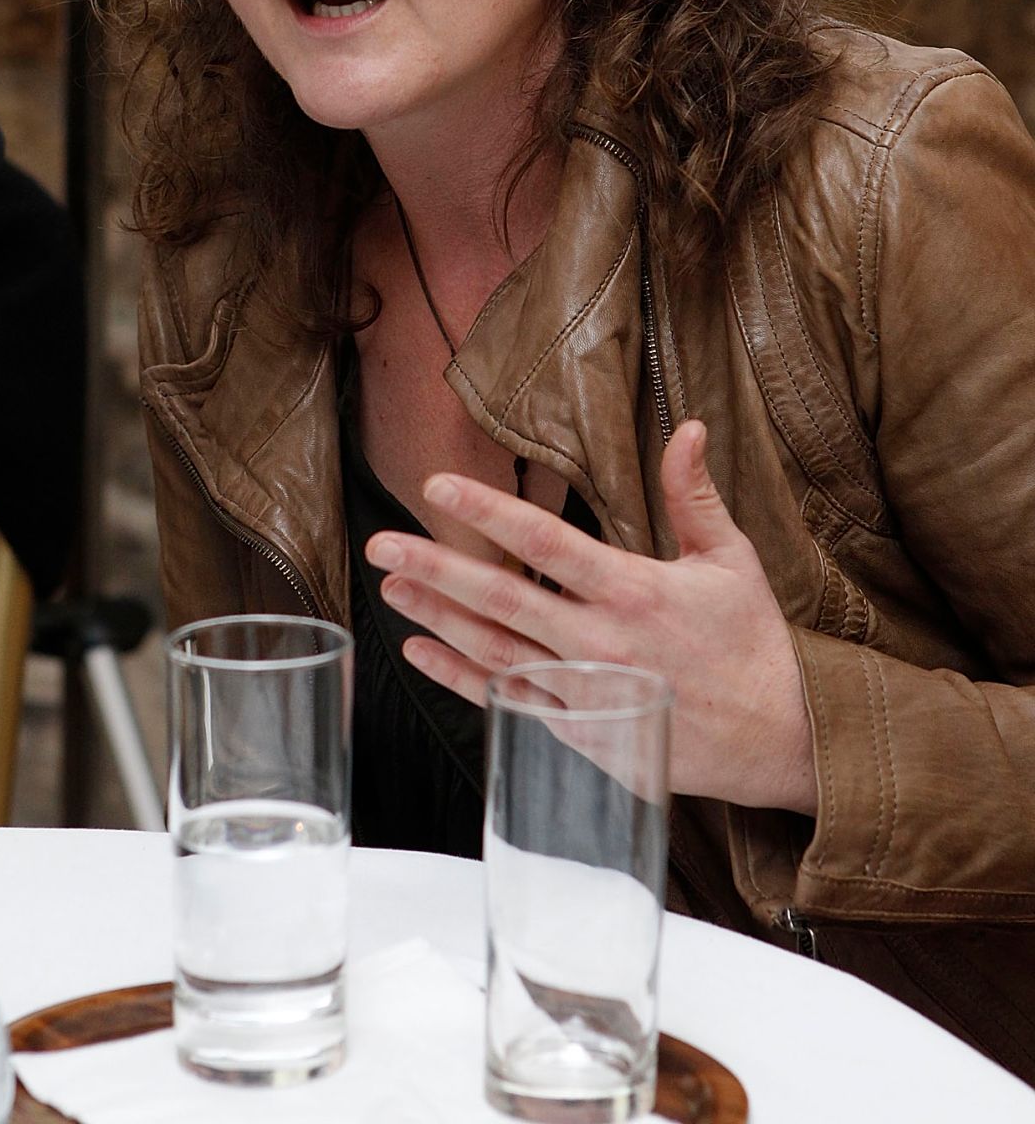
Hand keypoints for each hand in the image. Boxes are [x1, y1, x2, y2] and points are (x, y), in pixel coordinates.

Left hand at [365, 420, 815, 814]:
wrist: (782, 737)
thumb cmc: (753, 641)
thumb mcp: (729, 558)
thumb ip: (693, 494)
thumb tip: (688, 427)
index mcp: (634, 589)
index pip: (544, 541)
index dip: (487, 512)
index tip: (438, 487)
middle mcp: (601, 640)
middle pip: (502, 598)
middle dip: (436, 567)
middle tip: (381, 544)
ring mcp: (587, 691)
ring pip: (494, 650)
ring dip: (436, 617)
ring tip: (391, 587)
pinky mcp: (583, 734)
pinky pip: (508, 700)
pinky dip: (459, 676)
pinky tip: (422, 650)